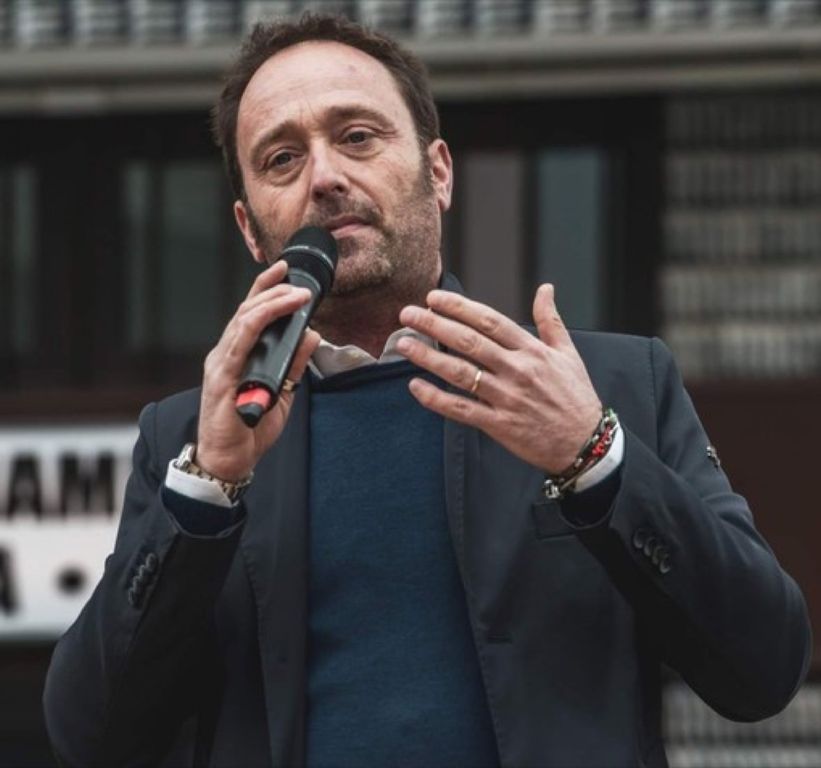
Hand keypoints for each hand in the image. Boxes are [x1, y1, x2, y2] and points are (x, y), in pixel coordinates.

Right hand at [196, 260, 320, 480]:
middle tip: (298, 281)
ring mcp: (221, 364)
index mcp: (239, 354)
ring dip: (270, 304)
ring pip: (243, 321)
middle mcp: (226, 354)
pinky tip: (272, 316)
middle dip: (272, 290)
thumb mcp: (283, 391)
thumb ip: (295, 363)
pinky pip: (238, 345)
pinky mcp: (221, 379)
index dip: (266, 288)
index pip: (250, 312)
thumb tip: (312, 334)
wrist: (229, 460)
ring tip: (294, 294)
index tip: (285, 269)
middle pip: (246, 310)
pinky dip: (256, 326)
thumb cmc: (250, 427)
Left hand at [396, 285, 601, 474]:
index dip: (459, 307)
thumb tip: (545, 289)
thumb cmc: (575, 397)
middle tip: (408, 314)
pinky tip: (416, 387)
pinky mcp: (499, 424)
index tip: (434, 298)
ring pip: (461, 373)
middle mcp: (518, 371)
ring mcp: (507, 398)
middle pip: (469, 342)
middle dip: (434, 325)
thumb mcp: (569, 353)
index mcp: (532, 350)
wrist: (585, 443)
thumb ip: (551, 320)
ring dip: (429, 357)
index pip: (489, 321)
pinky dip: (437, 399)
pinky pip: (462, 409)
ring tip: (404, 344)